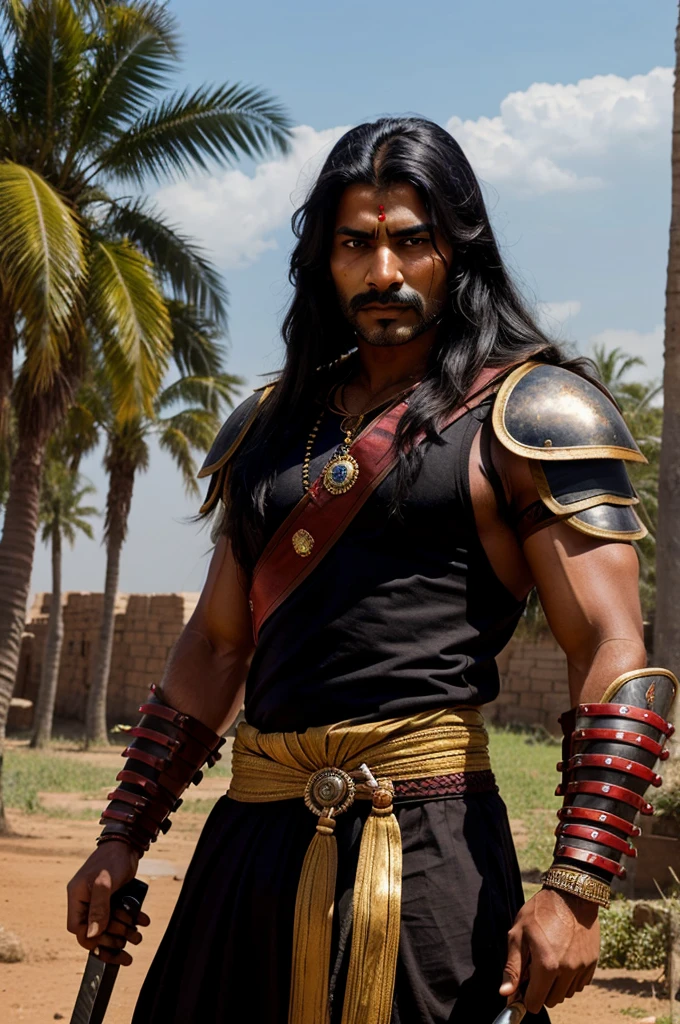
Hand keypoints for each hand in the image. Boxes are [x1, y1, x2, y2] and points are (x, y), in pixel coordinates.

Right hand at [66, 841, 148, 965]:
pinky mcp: (113, 898)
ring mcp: (100, 900)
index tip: (107, 943)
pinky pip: (119, 915)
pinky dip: (131, 920)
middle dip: (112, 938)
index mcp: (77, 897)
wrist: (128, 843)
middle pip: (95, 930)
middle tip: (128, 939)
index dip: (91, 939)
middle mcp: (86, 901)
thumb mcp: (104, 882)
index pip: (77, 928)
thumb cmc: (112, 858)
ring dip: (124, 932)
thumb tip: (92, 934)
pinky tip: (143, 921)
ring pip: (109, 925)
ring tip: (138, 935)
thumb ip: (98, 907)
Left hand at [499, 887, 599, 1012]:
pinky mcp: (592, 963)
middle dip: (542, 991)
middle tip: (536, 969)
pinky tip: (563, 958)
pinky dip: (570, 978)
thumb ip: (513, 967)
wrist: (571, 894)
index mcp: (546, 965)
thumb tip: (506, 994)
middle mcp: (567, 971)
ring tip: (550, 960)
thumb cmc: (540, 911)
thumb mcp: (518, 934)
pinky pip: (579, 984)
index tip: (523, 987)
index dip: (526, 997)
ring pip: (566, 994)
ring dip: (557, 985)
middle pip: (552, 1001)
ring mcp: (582, 968)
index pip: (535, 1003)